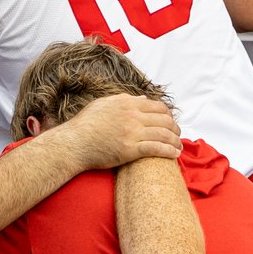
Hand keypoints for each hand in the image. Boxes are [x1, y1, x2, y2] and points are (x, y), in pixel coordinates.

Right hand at [47, 93, 182, 169]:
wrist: (74, 143)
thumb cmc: (85, 125)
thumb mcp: (103, 104)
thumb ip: (123, 100)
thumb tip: (142, 99)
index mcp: (126, 103)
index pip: (157, 106)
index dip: (168, 115)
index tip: (170, 122)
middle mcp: (132, 116)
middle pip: (164, 120)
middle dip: (175, 128)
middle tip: (177, 135)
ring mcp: (131, 132)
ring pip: (163, 134)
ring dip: (175, 141)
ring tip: (179, 147)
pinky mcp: (130, 149)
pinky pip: (156, 148)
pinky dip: (169, 151)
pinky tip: (175, 154)